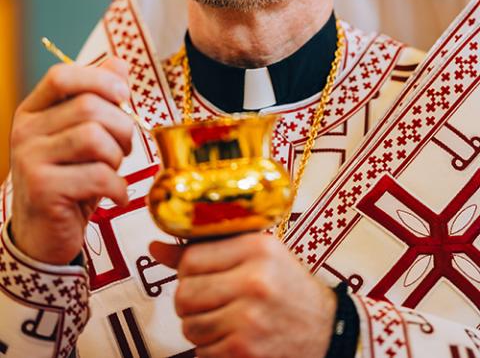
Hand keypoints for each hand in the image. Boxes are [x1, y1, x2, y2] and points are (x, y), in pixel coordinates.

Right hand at [9, 58, 133, 264]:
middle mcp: (25, 131)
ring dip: (118, 156)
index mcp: (34, 111)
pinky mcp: (43, 189)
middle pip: (89, 106)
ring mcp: (30, 160)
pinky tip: (116, 195)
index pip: (61, 75)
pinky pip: (97, 175)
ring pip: (95, 138)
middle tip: (125, 148)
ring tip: (115, 170)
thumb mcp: (83, 135)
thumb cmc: (71, 179)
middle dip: (121, 126)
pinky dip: (118, 187)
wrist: (44, 235)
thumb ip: (98, 98)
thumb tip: (119, 63)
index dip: (99, 78)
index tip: (123, 95)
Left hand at [150, 233, 336, 357]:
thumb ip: (208, 250)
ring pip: (189, 325)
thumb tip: (155, 245)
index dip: (188, 270)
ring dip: (199, 328)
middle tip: (210, 302)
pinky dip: (212, 350)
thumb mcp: (258, 256)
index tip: (201, 276)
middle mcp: (253, 280)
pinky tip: (234, 340)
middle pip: (184, 293)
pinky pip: (202, 352)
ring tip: (224, 321)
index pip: (190, 258)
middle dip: (189, 302)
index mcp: (256, 248)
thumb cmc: (288, 289)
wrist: (329, 332)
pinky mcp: (245, 351)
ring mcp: (249, 319)